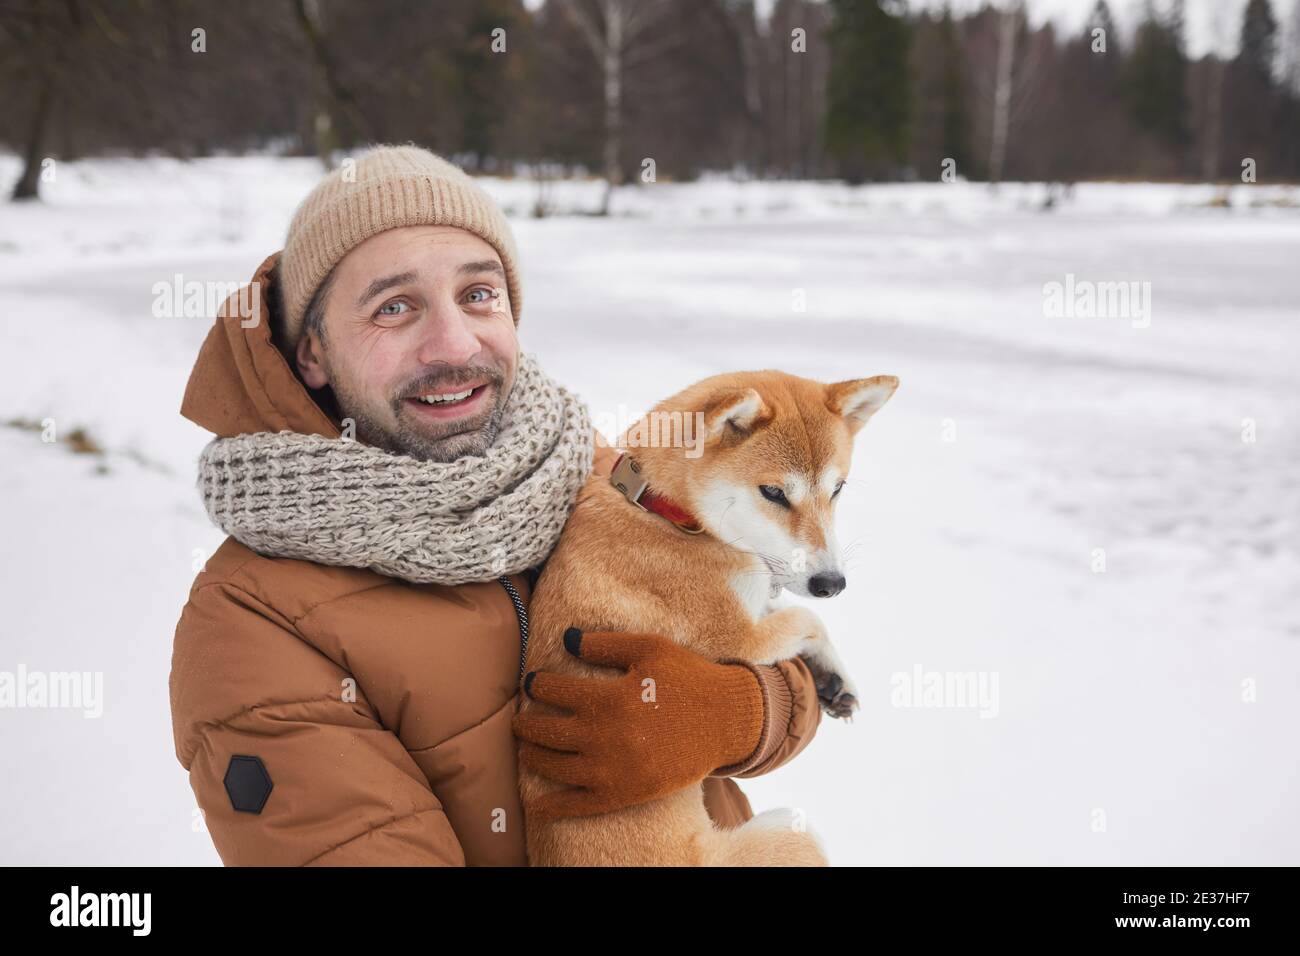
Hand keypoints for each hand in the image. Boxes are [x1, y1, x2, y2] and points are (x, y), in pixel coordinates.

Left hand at [512, 628, 765, 819]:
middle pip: (544, 731)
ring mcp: (611, 769)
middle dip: (525, 722)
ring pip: (553, 766)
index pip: (552, 690)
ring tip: (525, 747)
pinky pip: (577, 805)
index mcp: (607, 698)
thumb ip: (605, 644)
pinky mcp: (623, 793)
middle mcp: (602, 736)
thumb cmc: (690, 679)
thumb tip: (567, 638)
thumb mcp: (650, 648)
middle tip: (519, 717)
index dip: (537, 684)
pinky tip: (533, 805)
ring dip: (531, 755)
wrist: (729, 720)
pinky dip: (550, 807)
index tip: (534, 682)